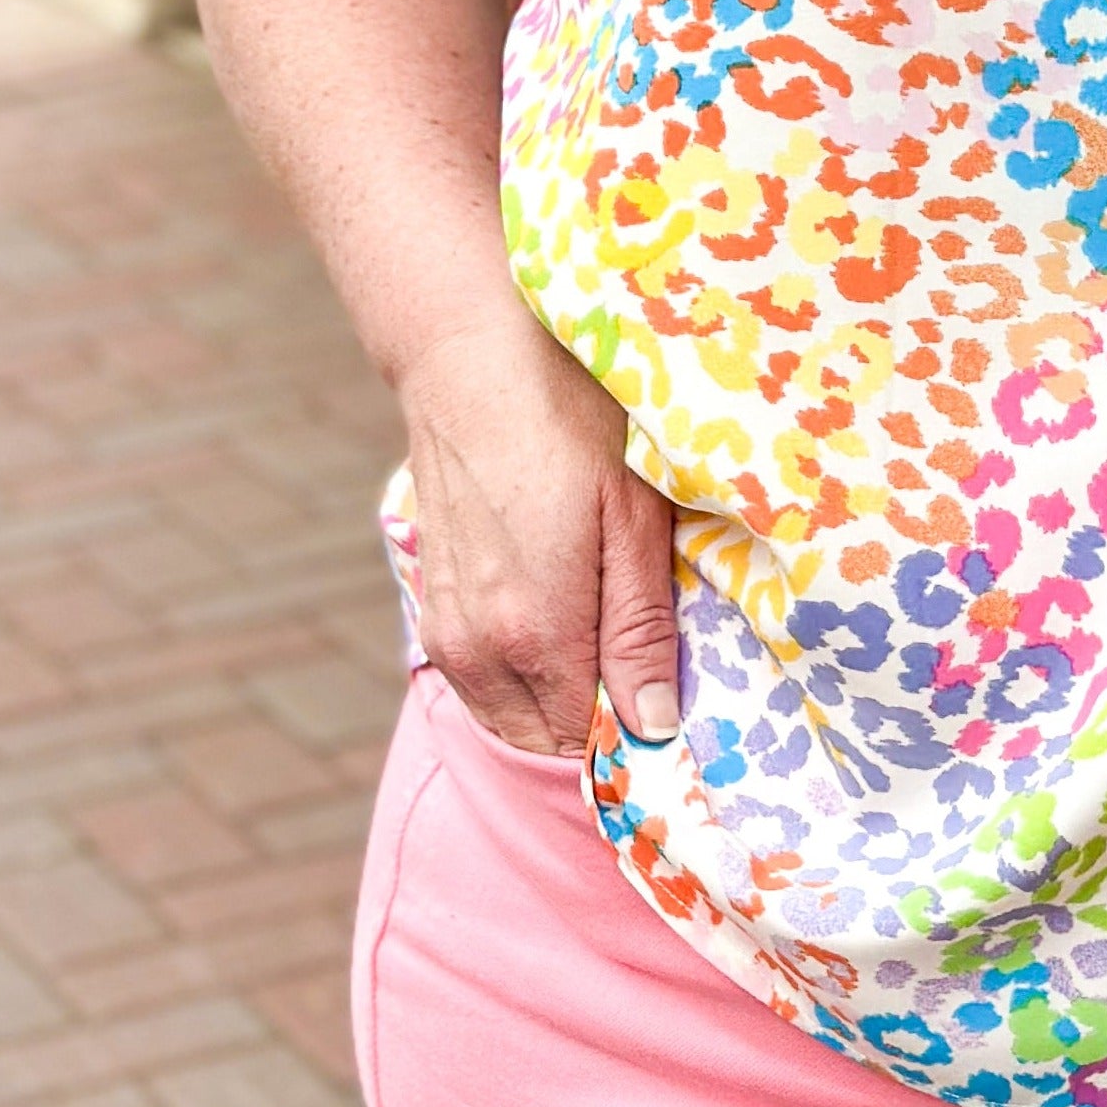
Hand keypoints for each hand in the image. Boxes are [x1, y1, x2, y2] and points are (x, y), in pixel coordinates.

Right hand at [399, 303, 680, 758]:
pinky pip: (484, 683)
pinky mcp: (434, 609)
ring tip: (609, 638)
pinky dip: (526, 677)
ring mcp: (447, 632)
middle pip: (547, 743)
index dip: (637, 739)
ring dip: (560, 702)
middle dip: (598, 728)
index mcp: (535, 633)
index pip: (590, 746)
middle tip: (649, 671)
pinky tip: (565, 620)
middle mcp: (479, 650)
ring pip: (513, 718)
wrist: (468, 360)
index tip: (673, 712)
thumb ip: (639, 630)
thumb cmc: (568, 421)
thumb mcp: (632, 516)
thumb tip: (652, 727)